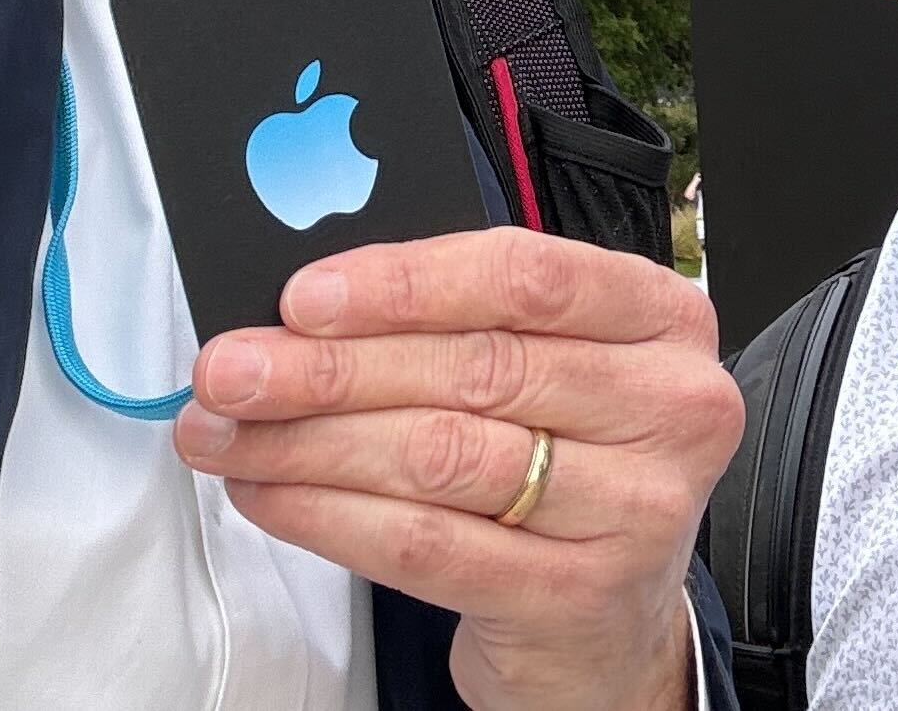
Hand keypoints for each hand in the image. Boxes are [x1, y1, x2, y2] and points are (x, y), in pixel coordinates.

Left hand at [173, 229, 735, 710]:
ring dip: (309, 442)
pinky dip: (328, 516)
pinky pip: (427, 545)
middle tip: (230, 370)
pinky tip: (270, 494)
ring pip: (440, 456)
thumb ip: (462, 321)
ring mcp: (636, 508)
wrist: (611, 622)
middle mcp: (670, 407)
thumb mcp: (550, 369)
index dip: (405, 282)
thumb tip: (304, 307)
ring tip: (227, 433)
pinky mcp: (578, 594)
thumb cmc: (567, 464)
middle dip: (328, 368)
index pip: (527, 276)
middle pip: (474, 369)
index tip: (302, 296)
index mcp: (663, 319)